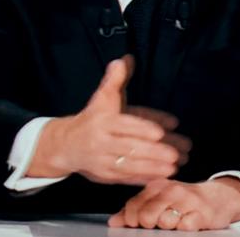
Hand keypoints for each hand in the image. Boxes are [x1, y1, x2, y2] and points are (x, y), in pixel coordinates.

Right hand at [27, 56, 187, 184]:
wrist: (65, 144)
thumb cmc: (90, 119)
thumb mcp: (101, 98)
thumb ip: (115, 80)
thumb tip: (124, 59)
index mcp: (102, 122)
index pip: (124, 125)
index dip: (141, 128)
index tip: (159, 133)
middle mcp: (101, 142)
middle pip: (129, 148)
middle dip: (153, 152)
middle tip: (175, 155)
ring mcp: (102, 161)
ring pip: (129, 166)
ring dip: (152, 168)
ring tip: (173, 168)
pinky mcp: (104, 176)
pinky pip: (125, 178)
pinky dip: (142, 179)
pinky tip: (159, 177)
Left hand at [108, 177, 239, 230]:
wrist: (218, 197)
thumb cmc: (183, 201)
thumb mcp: (158, 200)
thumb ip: (134, 210)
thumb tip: (113, 222)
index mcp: (157, 186)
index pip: (133, 206)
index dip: (131, 220)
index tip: (137, 224)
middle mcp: (171, 190)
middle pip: (147, 216)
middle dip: (150, 225)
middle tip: (159, 223)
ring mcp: (187, 201)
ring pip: (165, 222)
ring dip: (169, 227)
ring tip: (176, 221)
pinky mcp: (202, 213)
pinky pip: (185, 227)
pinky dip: (184, 228)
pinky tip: (188, 222)